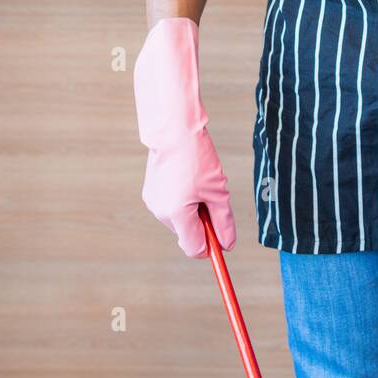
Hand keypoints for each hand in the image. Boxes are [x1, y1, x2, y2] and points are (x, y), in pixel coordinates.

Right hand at [133, 18, 236, 257]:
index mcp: (177, 214)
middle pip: (189, 233)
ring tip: (199, 181)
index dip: (212, 246)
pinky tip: (187, 176)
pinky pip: (172, 205)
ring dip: (193, 208)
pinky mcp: (151, 191)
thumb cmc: (197, 157)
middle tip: (214, 196)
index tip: (223, 241)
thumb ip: (223, 221)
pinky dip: (183, 198)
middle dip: (203, 222)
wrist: (173, 129)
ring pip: (181, 219)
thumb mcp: (218, 191)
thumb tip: (227, 245)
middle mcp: (161, 212)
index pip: (195, 248)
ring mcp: (153, 202)